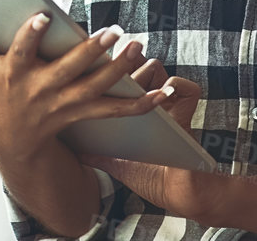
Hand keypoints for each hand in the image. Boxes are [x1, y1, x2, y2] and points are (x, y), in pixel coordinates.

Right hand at [0, 8, 178, 167]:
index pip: (22, 53)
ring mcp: (67, 104)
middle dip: (93, 52)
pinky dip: (142, 102)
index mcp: (16, 74)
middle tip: (113, 31)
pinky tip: (162, 89)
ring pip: (99, 89)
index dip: (30, 36)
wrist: (11, 141)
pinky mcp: (85, 113)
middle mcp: (43, 91)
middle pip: (72, 71)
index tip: (41, 17)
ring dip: (122, 70)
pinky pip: (117, 110)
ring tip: (139, 47)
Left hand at [77, 59, 213, 221]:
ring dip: (143, 73)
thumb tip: (69, 148)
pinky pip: (179, 84)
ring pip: (153, 68)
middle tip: (109, 69)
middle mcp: (151, 100)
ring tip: (135, 90)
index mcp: (134, 110)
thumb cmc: (148, 179)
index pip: (119, 76)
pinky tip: (165, 96)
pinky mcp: (187, 108)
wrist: (180, 193)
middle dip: (121, 64)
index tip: (91, 62)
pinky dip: (173, 86)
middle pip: (133, 65)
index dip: (107, 66)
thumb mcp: (115, 164)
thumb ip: (95, 154)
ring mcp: (170, 102)